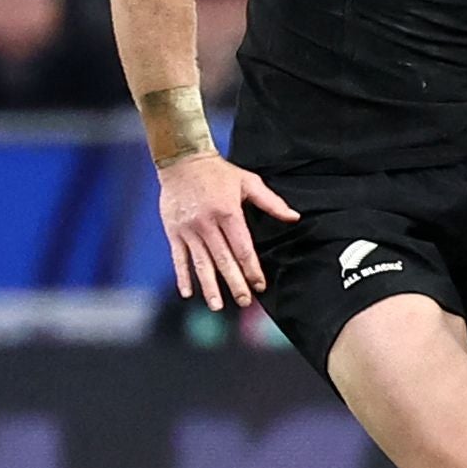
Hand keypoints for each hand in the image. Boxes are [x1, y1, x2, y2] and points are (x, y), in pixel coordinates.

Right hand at [157, 152, 298, 311]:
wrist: (182, 161)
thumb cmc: (219, 172)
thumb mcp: (249, 182)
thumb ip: (271, 202)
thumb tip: (294, 217)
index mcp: (228, 214)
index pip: (243, 249)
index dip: (252, 269)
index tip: (260, 285)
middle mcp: (207, 225)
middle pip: (223, 260)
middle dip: (234, 284)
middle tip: (244, 302)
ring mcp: (188, 230)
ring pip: (201, 264)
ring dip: (209, 287)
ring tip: (217, 306)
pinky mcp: (173, 232)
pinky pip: (179, 258)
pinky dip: (183, 276)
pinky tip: (188, 292)